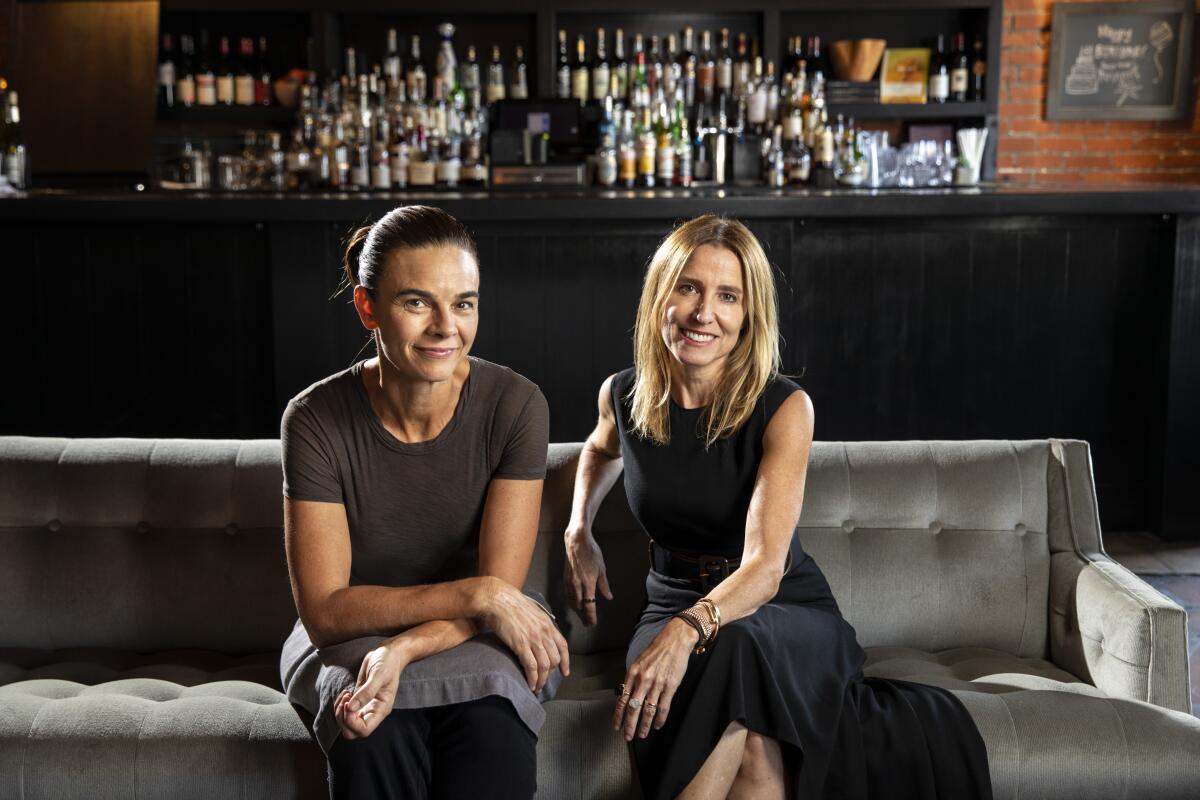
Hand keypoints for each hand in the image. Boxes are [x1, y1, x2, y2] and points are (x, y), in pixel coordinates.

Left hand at [334, 639, 409, 738]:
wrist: (388, 654)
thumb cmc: (387, 663)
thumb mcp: (379, 674)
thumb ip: (366, 692)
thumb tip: (351, 708)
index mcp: (381, 709)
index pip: (364, 730)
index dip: (351, 722)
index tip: (348, 704)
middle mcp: (373, 712)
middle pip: (353, 732)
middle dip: (343, 719)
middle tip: (345, 700)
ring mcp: (365, 708)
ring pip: (346, 724)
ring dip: (340, 712)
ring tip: (345, 694)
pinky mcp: (358, 702)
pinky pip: (345, 713)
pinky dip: (340, 706)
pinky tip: (345, 693)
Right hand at [478, 577, 570, 691]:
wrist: (499, 600)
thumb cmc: (513, 605)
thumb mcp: (533, 612)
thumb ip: (539, 625)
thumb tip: (541, 637)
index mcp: (548, 624)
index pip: (563, 646)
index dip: (565, 661)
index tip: (564, 672)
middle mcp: (544, 633)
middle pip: (555, 659)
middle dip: (551, 673)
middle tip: (543, 680)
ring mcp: (533, 639)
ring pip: (545, 666)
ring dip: (542, 680)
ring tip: (537, 687)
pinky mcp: (521, 645)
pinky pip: (531, 667)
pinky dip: (533, 678)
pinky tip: (530, 684)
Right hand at [563, 527, 612, 625]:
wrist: (577, 541)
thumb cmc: (591, 552)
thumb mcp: (602, 568)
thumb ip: (604, 585)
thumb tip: (609, 597)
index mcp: (588, 583)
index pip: (589, 605)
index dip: (591, 616)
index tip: (593, 623)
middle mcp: (577, 584)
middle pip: (579, 606)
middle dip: (583, 616)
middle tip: (588, 623)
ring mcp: (569, 581)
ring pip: (571, 601)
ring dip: (576, 609)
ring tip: (581, 615)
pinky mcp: (565, 577)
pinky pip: (567, 594)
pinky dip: (571, 601)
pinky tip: (573, 602)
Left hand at [614, 617, 696, 740]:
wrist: (675, 640)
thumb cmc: (656, 650)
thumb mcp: (639, 661)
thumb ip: (633, 678)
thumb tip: (626, 695)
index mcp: (633, 673)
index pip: (622, 698)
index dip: (618, 715)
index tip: (616, 726)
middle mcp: (643, 679)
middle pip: (633, 707)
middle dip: (629, 724)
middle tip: (627, 736)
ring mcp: (657, 683)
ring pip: (648, 710)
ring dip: (644, 725)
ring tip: (642, 734)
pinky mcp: (670, 686)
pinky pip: (663, 707)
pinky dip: (660, 719)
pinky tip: (658, 726)